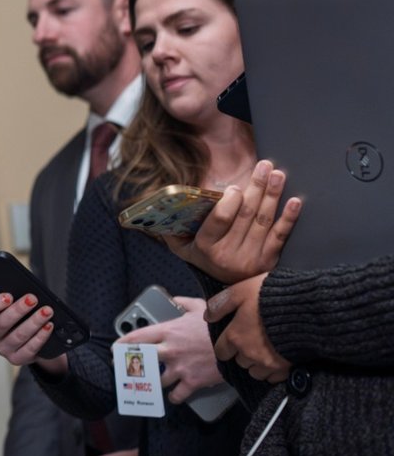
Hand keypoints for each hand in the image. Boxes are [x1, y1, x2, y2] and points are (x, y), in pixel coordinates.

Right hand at [0, 293, 66, 373]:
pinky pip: (29, 348)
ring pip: (18, 336)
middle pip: (1, 324)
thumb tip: (23, 295)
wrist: (27, 338)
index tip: (9, 296)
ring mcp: (2, 349)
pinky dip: (40, 336)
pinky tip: (48, 326)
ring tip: (46, 311)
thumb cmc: (17, 316)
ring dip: (34, 322)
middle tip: (32, 299)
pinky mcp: (16, 359)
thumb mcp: (9, 306)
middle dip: (18, 310)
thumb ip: (10, 300)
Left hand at [117, 297, 223, 402]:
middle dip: (133, 367)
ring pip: (158, 381)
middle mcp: (170, 350)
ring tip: (155, 384)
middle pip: (143, 361)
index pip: (137, 338)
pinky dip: (174, 397)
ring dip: (156, 383)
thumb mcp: (201, 307)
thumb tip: (175, 299)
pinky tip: (173, 396)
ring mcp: (180, 368)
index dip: (123, 344)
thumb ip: (184, 303)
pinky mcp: (192, 382)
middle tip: (128, 371)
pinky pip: (177, 395)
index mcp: (168, 331)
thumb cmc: (219, 325)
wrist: (239, 345)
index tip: (116, 349)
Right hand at [165, 161, 299, 282]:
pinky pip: (280, 236)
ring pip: (263, 221)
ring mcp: (251, 258)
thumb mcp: (181, 247)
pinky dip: (289, 218)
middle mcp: (229, 253)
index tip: (235, 186)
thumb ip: (171, 228)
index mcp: (207, 247)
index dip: (230, 200)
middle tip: (264, 166)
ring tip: (277, 175)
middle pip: (245, 215)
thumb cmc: (203, 259)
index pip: (220, 219)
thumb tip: (160, 205)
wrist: (227, 290)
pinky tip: (294, 201)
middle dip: (256, 187)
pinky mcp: (269, 260)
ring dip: (273, 195)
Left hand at [209, 276, 289, 381]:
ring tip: (265, 350)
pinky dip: (273, 371)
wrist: (307, 308)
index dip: (226, 346)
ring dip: (256, 364)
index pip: (221, 351)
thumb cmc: (269, 297)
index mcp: (235, 337)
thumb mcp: (239, 291)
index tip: (232, 340)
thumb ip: (220, 304)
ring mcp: (268, 363)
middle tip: (252, 341)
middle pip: (239, 361)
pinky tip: (278, 358)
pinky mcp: (286, 369)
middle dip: (242, 353)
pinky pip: (273, 378)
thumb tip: (207, 317)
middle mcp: (248, 353)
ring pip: (255, 372)